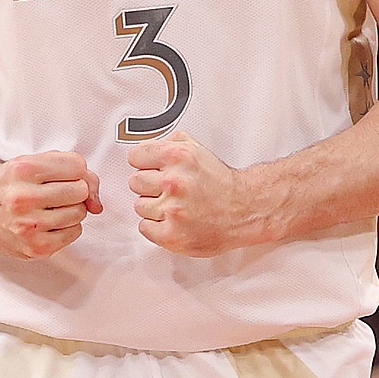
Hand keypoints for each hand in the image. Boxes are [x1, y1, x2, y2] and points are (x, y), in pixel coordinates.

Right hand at [0, 152, 100, 259]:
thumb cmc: (6, 185)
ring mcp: (29, 226)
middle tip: (58, 191)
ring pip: (79, 213)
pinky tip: (51, 221)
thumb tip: (96, 198)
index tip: (66, 173)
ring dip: (72, 208)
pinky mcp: (34, 247)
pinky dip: (68, 226)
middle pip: (80, 190)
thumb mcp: (31, 162)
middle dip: (74, 189)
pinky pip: (74, 233)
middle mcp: (24, 198)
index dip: (76, 169)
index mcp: (24, 170)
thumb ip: (68, 168)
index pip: (77, 165)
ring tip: (52, 206)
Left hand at [128, 131, 260, 256]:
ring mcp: (172, 210)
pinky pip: (145, 227)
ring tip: (173, 205)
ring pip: (139, 206)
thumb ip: (170, 143)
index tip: (149, 168)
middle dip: (149, 185)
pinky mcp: (172, 235)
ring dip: (153, 207)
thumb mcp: (197, 149)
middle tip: (166, 189)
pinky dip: (156, 226)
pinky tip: (171, 220)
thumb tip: (147, 147)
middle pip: (135, 182)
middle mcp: (174, 182)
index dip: (143, 163)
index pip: (135, 156)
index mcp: (178, 156)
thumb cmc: (221, 183)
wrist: (243, 209)